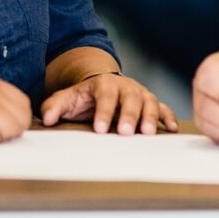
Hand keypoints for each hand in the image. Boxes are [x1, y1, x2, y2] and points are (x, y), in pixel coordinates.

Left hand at [40, 73, 177, 134]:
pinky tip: (171, 128)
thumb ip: (54, 107)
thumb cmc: (84, 97)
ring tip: (147, 133)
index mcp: (104, 84)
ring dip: (150, 116)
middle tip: (125, 132)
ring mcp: (140, 93)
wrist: (102, 85)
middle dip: (128, 115)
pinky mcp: (150, 101)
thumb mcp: (67, 99)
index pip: (105, 96)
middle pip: (129, 98)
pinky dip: (168, 116)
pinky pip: (162, 107)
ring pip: (149, 102)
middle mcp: (125, 86)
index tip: (99, 129)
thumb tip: (47, 119)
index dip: (103, 111)